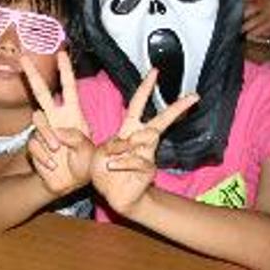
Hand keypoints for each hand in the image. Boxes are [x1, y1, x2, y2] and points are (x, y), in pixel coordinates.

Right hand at [21, 51, 93, 194]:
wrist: (69, 184)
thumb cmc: (85, 165)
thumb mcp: (90, 152)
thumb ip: (77, 140)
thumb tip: (57, 132)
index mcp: (74, 116)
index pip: (69, 89)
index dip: (65, 71)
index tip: (61, 53)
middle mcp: (56, 119)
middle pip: (41, 92)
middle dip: (32, 74)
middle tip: (23, 58)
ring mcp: (43, 131)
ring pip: (37, 120)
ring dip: (46, 135)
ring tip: (56, 151)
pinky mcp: (34, 144)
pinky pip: (33, 143)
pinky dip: (43, 155)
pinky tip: (51, 165)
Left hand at [91, 69, 198, 213]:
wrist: (114, 197)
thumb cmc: (103, 173)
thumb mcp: (88, 152)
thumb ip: (79, 139)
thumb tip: (76, 133)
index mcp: (127, 131)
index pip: (138, 104)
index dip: (146, 88)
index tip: (156, 72)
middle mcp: (140, 140)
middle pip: (162, 120)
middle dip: (177, 107)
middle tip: (193, 96)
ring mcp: (147, 154)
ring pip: (149, 137)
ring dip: (126, 145)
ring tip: (109, 159)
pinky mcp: (148, 169)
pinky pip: (136, 159)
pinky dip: (121, 163)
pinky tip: (111, 167)